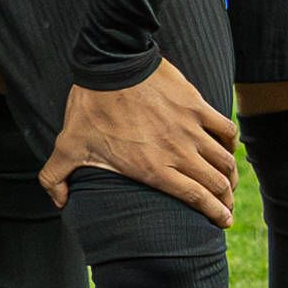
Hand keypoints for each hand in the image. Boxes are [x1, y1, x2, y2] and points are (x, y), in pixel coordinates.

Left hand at [45, 62, 238, 225]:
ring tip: (229, 182)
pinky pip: (226, 129)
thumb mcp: (67, 146)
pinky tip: (228, 148)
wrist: (111, 65)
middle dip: (226, 199)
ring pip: (225, 159)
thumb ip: (56, 177)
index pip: (196, 197)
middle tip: (227, 206)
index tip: (224, 222)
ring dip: (231, 174)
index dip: (215, 213)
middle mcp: (178, 152)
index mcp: (153, 169)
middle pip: (217, 183)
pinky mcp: (196, 106)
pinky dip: (231, 142)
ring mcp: (190, 129)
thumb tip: (59, 202)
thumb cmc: (90, 107)